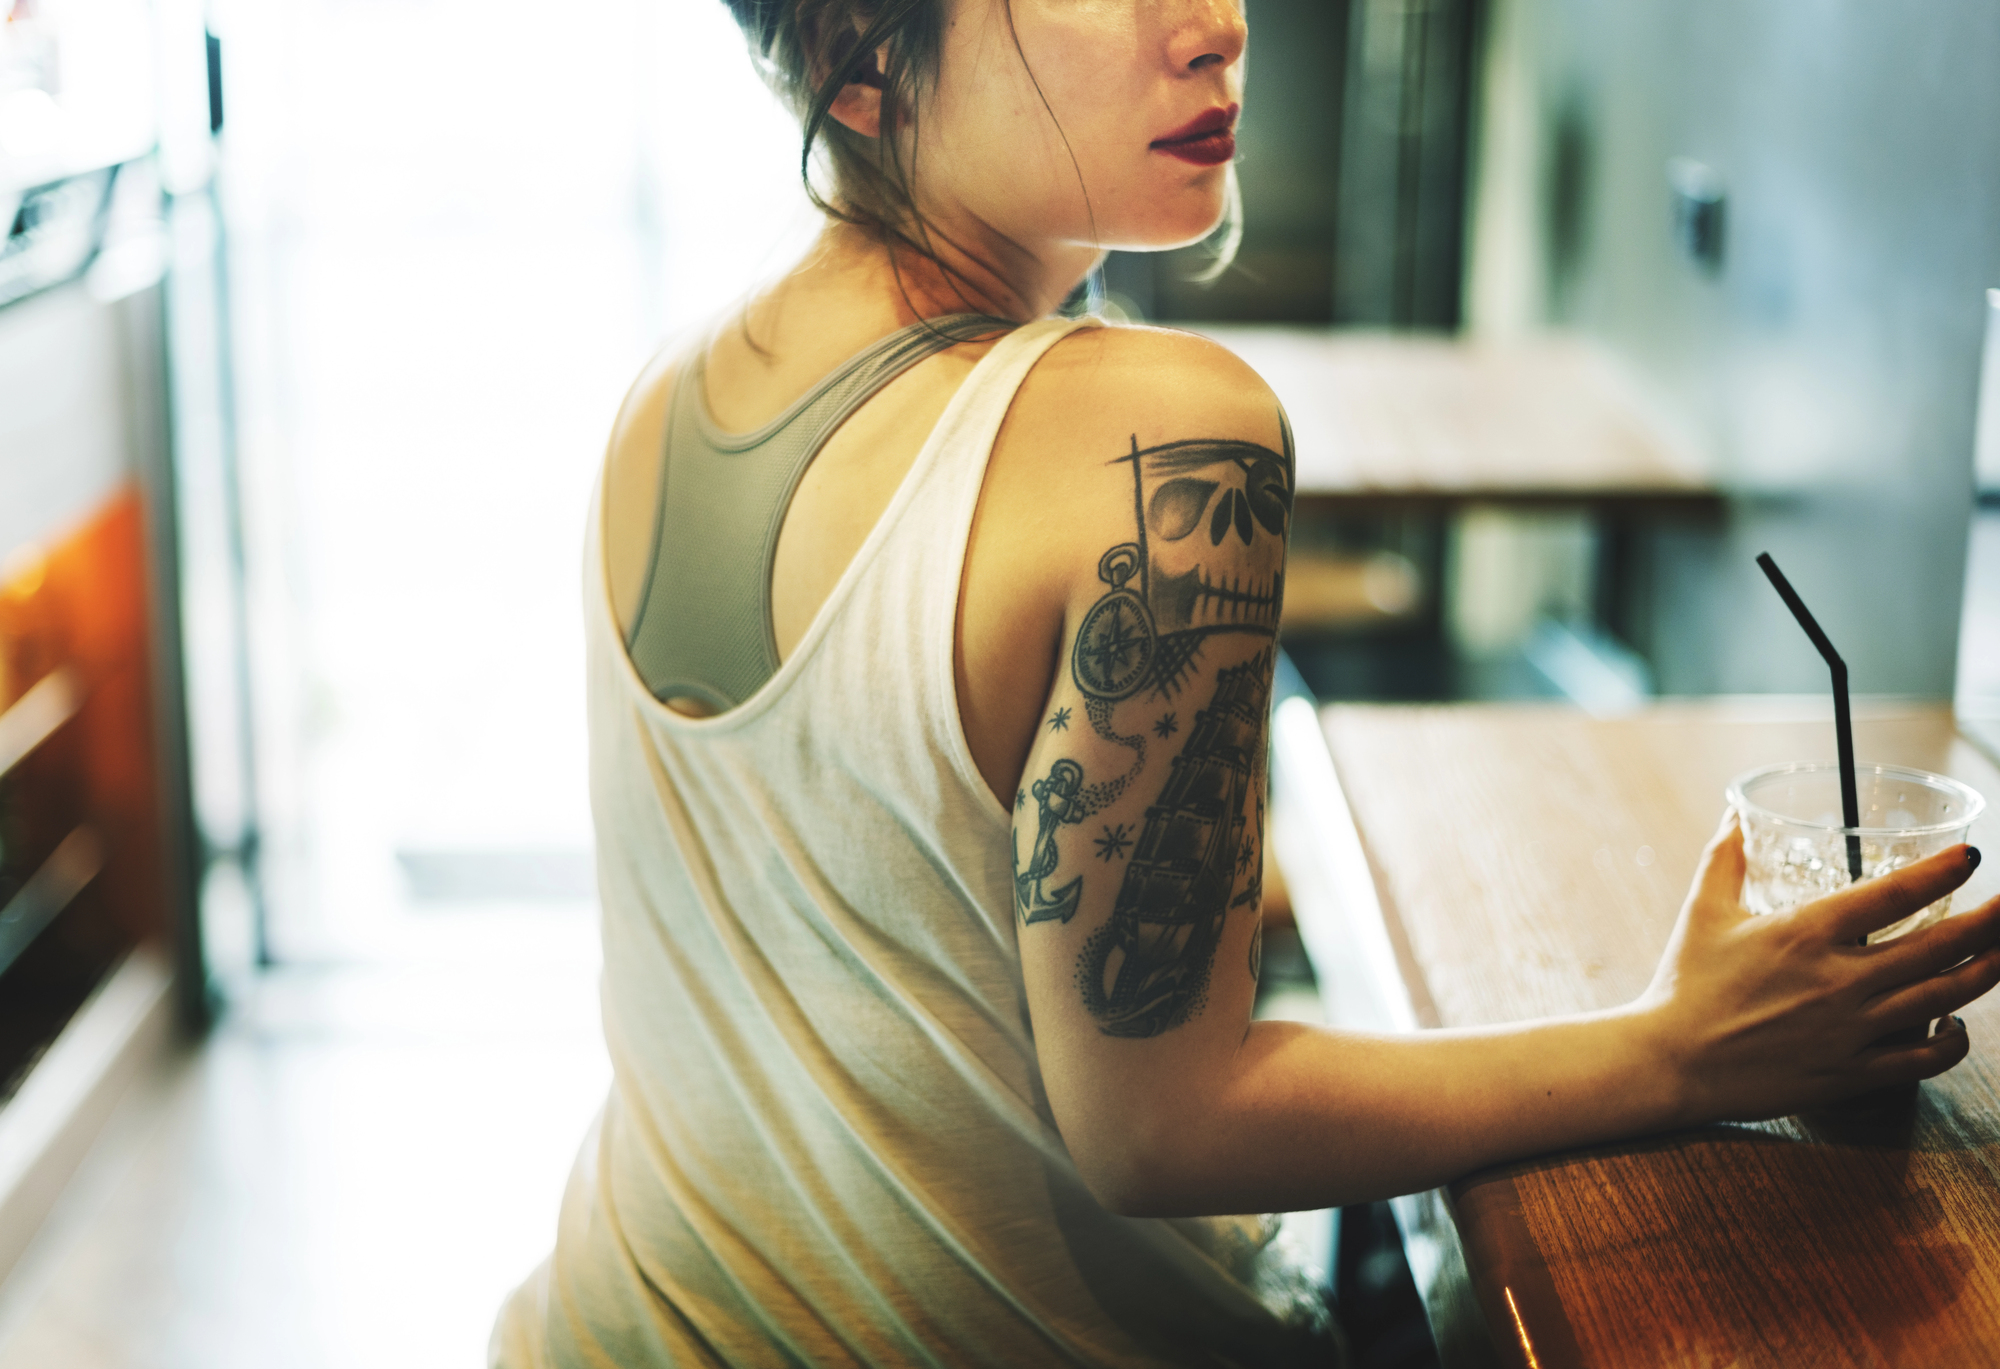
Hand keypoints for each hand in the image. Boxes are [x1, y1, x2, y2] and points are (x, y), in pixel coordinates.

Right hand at [1640, 812, 1999, 1122]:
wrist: (1669, 1062)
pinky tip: (1956, 1024)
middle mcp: (1839, 980)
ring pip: (1945, 998)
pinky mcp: (1852, 1073)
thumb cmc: (1684, 982)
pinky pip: (1925, 1057)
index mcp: (1806, 932)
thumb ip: (1726, 857)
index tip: (1971, 857)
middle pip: (1941, 945)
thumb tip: (1734, 812)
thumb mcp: (1703, 910)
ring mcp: (1851, 1030)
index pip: (1896, 893)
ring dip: (1986, 971)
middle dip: (1991, 920)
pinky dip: (1953, 1040)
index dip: (1943, 872)